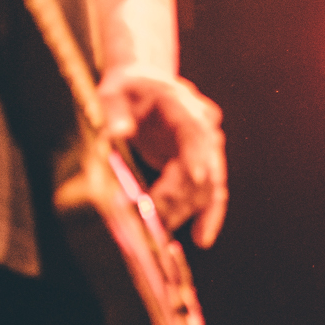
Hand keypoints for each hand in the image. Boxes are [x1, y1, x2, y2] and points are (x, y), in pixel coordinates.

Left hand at [96, 67, 228, 247]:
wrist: (142, 86)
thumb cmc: (127, 89)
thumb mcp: (113, 92)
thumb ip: (115, 111)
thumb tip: (119, 132)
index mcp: (183, 105)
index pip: (196, 133)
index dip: (197, 157)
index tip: (190, 181)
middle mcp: (203, 127)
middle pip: (203, 167)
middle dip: (178, 197)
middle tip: (149, 219)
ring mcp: (207, 147)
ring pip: (208, 186)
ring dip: (184, 211)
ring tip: (157, 233)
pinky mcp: (203, 166)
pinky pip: (211, 194)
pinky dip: (208, 216)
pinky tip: (202, 238)